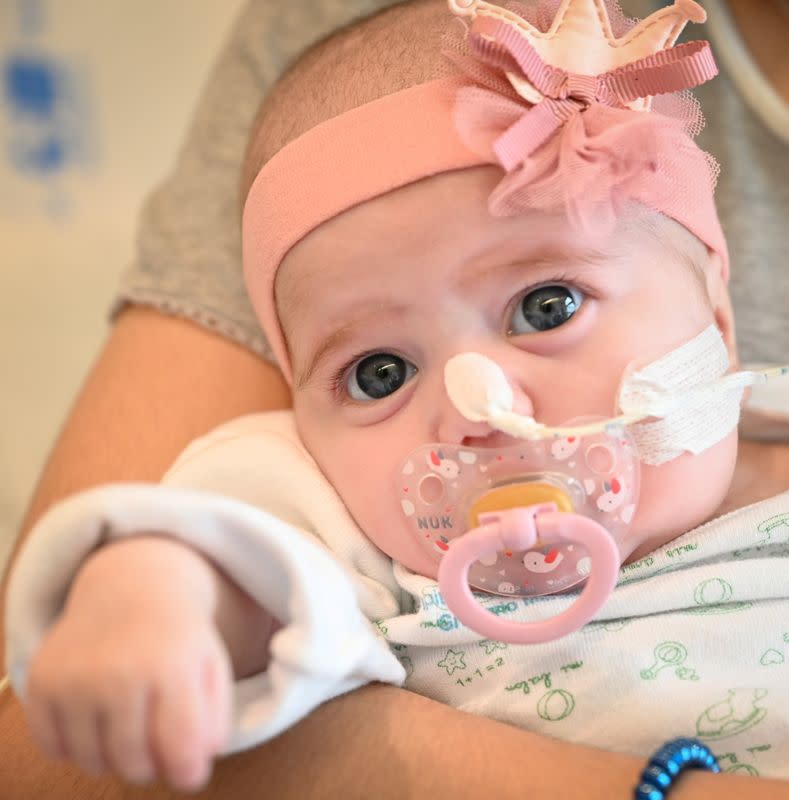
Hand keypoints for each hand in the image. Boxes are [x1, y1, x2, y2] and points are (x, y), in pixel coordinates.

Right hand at [22, 536, 233, 791]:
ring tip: (130, 724)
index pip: (180, 746)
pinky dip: (75, 745)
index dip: (188, 771)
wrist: (132, 588)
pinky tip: (96, 717)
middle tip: (156, 744)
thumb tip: (197, 765)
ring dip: (113, 757)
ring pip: (93, 761)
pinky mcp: (42, 680)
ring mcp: (76, 677)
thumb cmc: (178, 637)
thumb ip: (215, 718)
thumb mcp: (211, 665)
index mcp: (172, 665)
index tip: (190, 774)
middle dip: (151, 764)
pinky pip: (54, 748)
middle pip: (134, 762)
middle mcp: (120, 671)